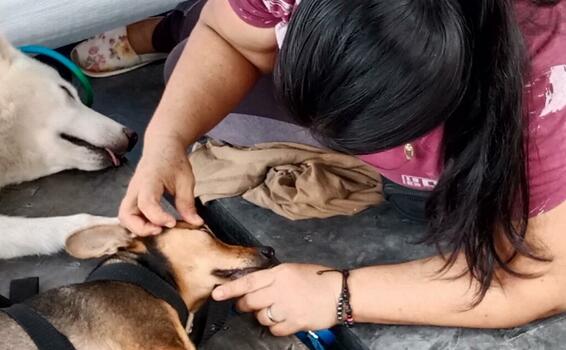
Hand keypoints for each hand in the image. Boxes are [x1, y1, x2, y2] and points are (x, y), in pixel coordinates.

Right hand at [119, 137, 202, 235]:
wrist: (162, 147)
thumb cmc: (173, 161)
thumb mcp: (186, 180)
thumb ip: (188, 203)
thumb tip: (195, 223)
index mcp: (149, 180)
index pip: (146, 203)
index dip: (158, 217)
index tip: (173, 223)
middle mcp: (135, 188)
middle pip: (125, 214)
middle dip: (141, 228)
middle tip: (160, 231)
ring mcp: (132, 194)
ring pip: (124, 217)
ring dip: (138, 228)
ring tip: (158, 230)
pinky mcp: (133, 198)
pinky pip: (130, 216)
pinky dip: (139, 225)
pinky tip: (155, 226)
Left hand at [212, 263, 341, 335]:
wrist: (340, 292)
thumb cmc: (318, 278)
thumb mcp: (293, 270)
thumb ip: (272, 277)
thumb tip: (253, 286)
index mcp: (279, 273)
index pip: (248, 281)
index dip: (230, 289)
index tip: (216, 294)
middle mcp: (280, 289)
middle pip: (250, 301)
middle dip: (244, 305)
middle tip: (246, 305)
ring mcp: (287, 307)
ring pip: (260, 316)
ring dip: (262, 316)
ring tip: (273, 311)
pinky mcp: (295, 322)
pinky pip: (274, 329)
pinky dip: (275, 327)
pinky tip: (283, 320)